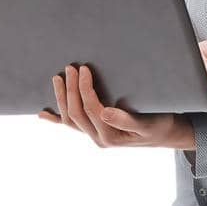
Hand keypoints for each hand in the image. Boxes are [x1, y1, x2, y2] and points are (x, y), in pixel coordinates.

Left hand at [38, 64, 194, 149]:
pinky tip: (43, 114)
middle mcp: (99, 138)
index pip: (90, 109)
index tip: (84, 68)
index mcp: (110, 136)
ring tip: (58, 78)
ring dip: (61, 98)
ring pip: (70, 119)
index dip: (84, 88)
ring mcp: (94, 135)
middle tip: (71, 67)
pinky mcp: (93, 131)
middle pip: (76, 113)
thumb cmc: (158, 124)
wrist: (164, 134)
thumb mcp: (147, 123)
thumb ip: (126, 119)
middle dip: (71, 89)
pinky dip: (55, 120)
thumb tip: (104, 112)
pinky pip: (71, 126)